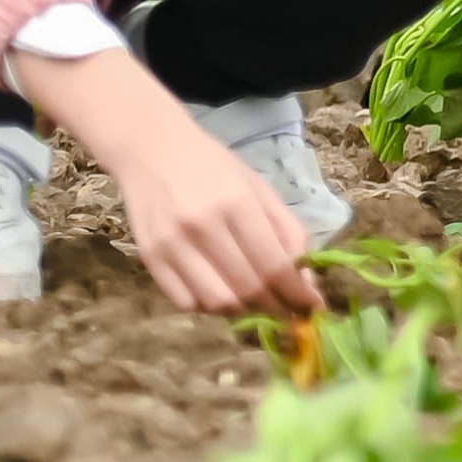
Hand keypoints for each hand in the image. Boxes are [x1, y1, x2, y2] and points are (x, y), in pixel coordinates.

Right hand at [32, 48, 319, 314]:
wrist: (152, 150)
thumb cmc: (214, 167)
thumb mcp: (260, 189)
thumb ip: (288, 233)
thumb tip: (305, 283)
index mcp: (237, 203)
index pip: (274, 265)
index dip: (297, 294)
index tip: (312, 308)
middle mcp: (202, 225)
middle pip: (248, 289)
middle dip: (275, 308)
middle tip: (288, 311)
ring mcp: (171, 244)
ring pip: (217, 302)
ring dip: (244, 311)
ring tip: (256, 300)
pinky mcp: (149, 257)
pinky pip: (185, 302)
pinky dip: (209, 307)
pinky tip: (220, 292)